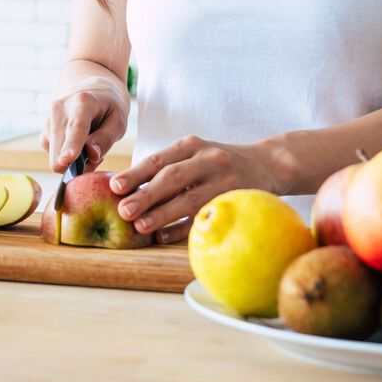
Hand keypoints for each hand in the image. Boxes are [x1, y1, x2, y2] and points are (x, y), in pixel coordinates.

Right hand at [41, 84, 127, 173]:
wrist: (92, 90)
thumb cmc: (109, 107)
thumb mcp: (118, 121)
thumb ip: (106, 139)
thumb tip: (92, 155)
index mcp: (83, 102)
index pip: (75, 128)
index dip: (71, 146)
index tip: (67, 160)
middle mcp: (60, 109)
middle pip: (59, 148)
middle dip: (76, 162)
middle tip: (95, 153)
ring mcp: (49, 118)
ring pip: (55, 155)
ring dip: (73, 158)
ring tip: (88, 143)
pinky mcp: (45, 130)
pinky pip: (52, 154)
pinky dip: (65, 154)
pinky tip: (77, 143)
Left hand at [108, 135, 279, 243]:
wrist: (268, 163)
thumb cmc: (217, 164)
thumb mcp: (195, 154)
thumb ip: (167, 167)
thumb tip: (124, 191)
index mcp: (192, 145)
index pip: (159, 159)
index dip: (135, 173)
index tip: (114, 187)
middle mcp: (208, 158)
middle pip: (173, 177)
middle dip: (146, 194)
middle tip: (123, 210)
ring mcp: (225, 180)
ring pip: (189, 198)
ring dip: (163, 214)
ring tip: (140, 226)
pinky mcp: (236, 199)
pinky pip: (206, 215)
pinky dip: (184, 228)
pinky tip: (164, 237)